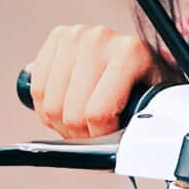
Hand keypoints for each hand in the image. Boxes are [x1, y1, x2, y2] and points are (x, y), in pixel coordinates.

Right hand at [28, 24, 162, 139]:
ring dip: (61, 122)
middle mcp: (99, 39)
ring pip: (50, 105)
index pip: (97, 113)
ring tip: (80, 119)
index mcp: (129, 53)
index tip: (108, 138)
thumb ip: (136, 123)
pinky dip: (46, 106)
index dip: (100, 136)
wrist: (139, 52)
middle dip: (80, 133)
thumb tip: (112, 153)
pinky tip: (65, 104)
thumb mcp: (150, 101)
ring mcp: (75, 36)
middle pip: (71, 112)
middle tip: (93, 132)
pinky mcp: (57, 37)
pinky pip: (38, 89)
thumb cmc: (145, 80)